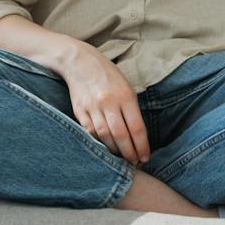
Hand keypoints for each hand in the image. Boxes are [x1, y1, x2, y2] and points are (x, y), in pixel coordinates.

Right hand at [60, 42, 149, 164]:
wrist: (79, 62)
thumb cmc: (108, 75)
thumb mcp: (126, 87)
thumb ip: (131, 109)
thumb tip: (137, 135)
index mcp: (125, 96)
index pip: (136, 128)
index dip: (142, 146)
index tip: (145, 157)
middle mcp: (108, 103)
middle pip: (121, 136)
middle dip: (129, 154)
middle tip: (135, 163)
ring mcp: (92, 108)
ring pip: (105, 137)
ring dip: (114, 152)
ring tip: (121, 159)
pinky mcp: (79, 111)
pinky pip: (90, 133)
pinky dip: (99, 143)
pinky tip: (105, 149)